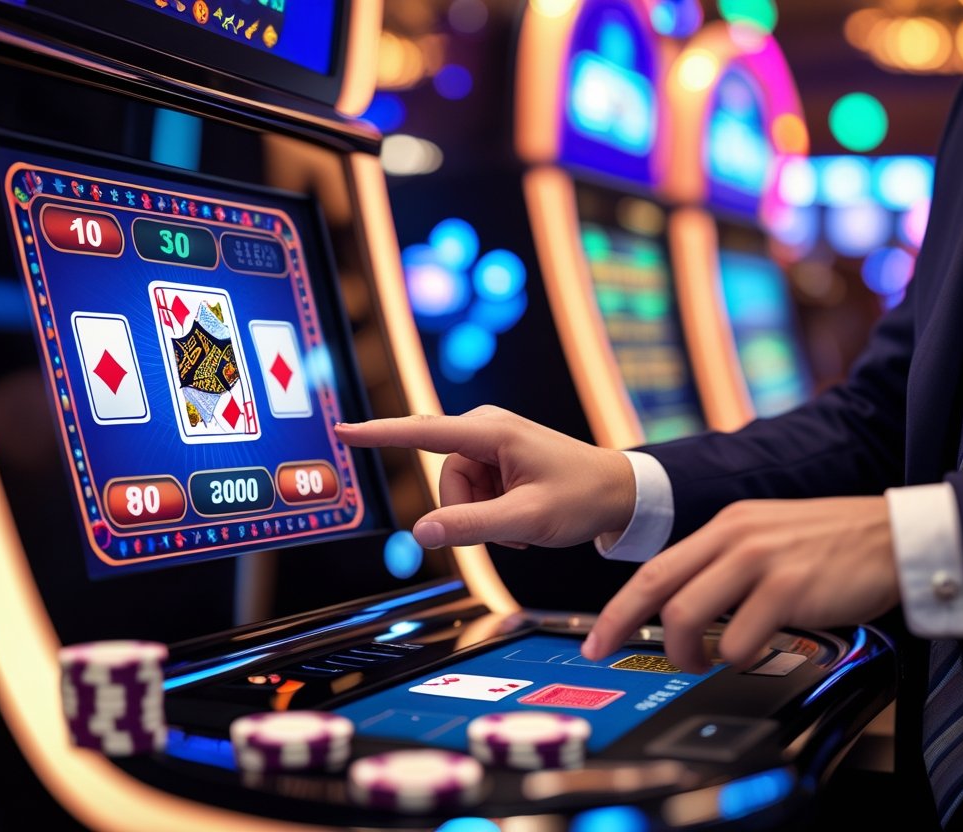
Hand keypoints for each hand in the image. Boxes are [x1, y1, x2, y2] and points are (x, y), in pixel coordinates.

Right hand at [334, 406, 634, 548]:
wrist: (620, 493)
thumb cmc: (581, 498)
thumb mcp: (527, 520)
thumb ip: (472, 527)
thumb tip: (422, 533)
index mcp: (492, 433)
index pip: (422, 433)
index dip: (379, 434)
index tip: (342, 430)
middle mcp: (486, 428)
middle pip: (445, 480)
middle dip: (469, 512)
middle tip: (512, 529)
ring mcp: (492, 442)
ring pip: (457, 492)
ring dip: (483, 516)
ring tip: (522, 524)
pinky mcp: (497, 457)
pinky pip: (474, 492)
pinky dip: (493, 512)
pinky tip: (522, 516)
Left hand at [581, 497, 899, 673]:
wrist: (897, 537)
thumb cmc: (837, 545)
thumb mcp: (769, 535)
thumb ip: (728, 562)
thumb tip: (687, 602)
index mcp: (728, 525)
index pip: (656, 567)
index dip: (619, 606)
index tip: (599, 637)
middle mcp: (736, 537)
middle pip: (657, 588)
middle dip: (623, 626)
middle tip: (615, 653)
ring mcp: (761, 561)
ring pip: (687, 615)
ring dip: (686, 652)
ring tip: (701, 661)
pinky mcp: (789, 589)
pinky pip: (739, 638)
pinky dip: (735, 656)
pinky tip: (751, 651)